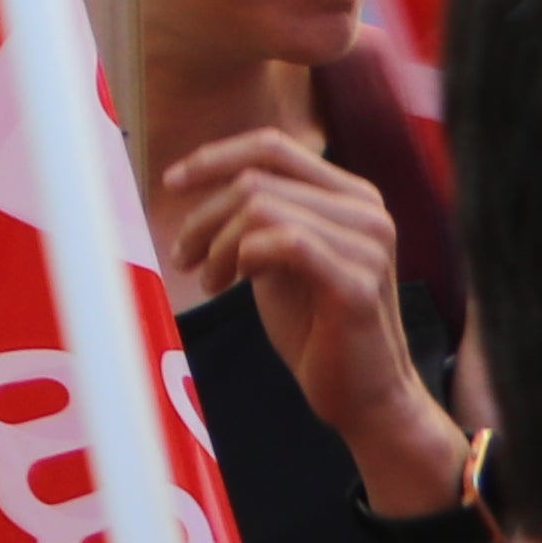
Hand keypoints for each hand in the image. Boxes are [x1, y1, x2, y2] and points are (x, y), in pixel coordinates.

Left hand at [158, 128, 438, 477]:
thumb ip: (257, 212)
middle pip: (255, 180)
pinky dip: (243, 257)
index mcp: (352, 195)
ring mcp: (370, 246)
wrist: (362, 395)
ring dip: (217, 244)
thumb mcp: (277, 254)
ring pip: (260, 208)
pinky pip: (283, 242)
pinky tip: (234, 283)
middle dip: (203, 217)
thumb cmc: (315, 324)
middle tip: (184, 257)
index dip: (214, 157)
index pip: (272, 147)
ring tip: (210, 279)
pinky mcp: (359, 284)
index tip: (171, 183)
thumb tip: (196, 177)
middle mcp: (368, 211)